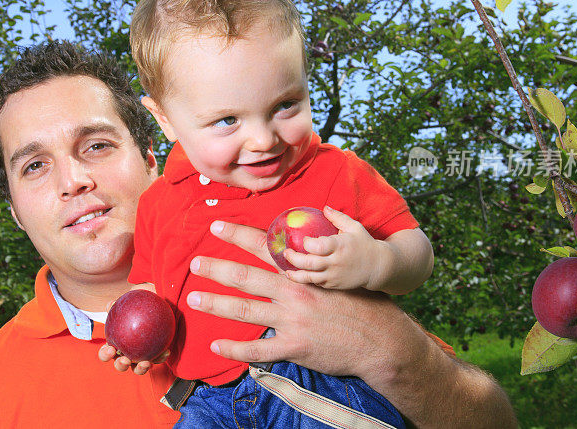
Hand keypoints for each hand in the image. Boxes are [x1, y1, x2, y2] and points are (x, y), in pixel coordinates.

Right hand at [97, 283, 165, 375]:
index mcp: (115, 344)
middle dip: (121, 365)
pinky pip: (157, 359)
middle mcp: (126, 354)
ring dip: (140, 368)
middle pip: (120, 365)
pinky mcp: (155, 356)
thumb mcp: (128, 302)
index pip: (106, 353)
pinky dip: (161, 357)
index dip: (105, 354)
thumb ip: (119, 304)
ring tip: (146, 362)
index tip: (110, 349)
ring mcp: (140, 357)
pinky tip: (166, 352)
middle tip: (125, 360)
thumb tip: (110, 305)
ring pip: (138, 368)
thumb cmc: (135, 306)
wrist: (152, 307)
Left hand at [202, 219, 419, 380]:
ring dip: (216, 304)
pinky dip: (235, 348)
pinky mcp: (294, 347)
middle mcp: (293, 293)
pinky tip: (216, 345)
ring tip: (193, 299)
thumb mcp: (340, 272)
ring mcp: (292, 321)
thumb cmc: (363, 302)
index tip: (215, 227)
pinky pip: (258, 349)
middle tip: (195, 263)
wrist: (382, 339)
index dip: (237, 235)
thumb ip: (315, 257)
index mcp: (303, 272)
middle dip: (216, 268)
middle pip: (246, 276)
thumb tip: (304, 236)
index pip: (264, 248)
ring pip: (245, 310)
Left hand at [284, 205, 394, 290]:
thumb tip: (324, 207)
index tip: (303, 240)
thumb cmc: (364, 244)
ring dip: (295, 273)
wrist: (378, 267)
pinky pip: (316, 283)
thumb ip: (338, 217)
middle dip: (294, 258)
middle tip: (286, 252)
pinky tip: (298, 274)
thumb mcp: (354, 227)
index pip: (318, 247)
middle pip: (309, 263)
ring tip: (286, 268)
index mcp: (340, 246)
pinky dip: (305, 280)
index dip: (307, 243)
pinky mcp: (334, 285)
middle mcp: (336, 262)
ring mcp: (334, 276)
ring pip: (309, 278)